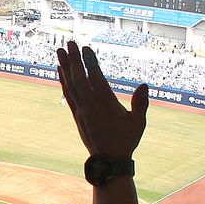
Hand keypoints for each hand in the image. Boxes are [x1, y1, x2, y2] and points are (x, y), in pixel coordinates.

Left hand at [56, 42, 147, 160]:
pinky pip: (68, 95)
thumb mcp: (138, 123)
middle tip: (70, 42)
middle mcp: (91, 105)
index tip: (85, 48)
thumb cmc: (126, 140)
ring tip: (60, 50)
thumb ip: (140, 104)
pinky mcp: (77, 115)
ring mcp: (82, 110)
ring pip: (70, 85)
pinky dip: (63, 81)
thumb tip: (144, 85)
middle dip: (74, 59)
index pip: (95, 78)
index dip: (89, 62)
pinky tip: (60, 70)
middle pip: (79, 78)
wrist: (109, 161)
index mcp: (106, 104)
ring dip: (65, 66)